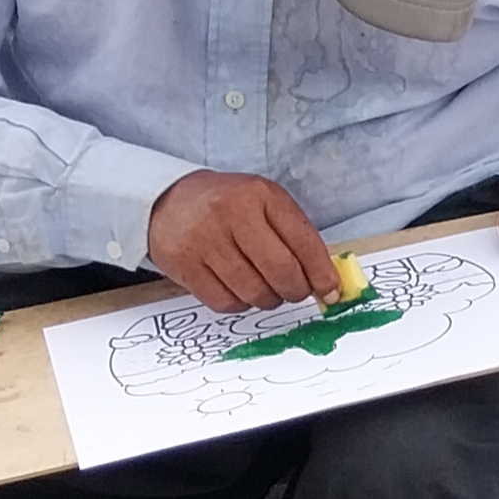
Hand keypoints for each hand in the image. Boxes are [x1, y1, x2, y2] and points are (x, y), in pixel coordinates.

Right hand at [147, 171, 339, 312]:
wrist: (167, 200)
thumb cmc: (227, 205)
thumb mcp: (264, 204)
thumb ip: (296, 237)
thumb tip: (327, 283)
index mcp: (260, 194)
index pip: (303, 242)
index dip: (322, 274)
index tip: (331, 292)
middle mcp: (231, 214)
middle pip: (280, 271)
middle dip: (296, 291)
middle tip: (296, 292)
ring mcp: (204, 240)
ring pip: (254, 292)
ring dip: (268, 299)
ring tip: (266, 288)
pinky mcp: (184, 265)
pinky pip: (226, 302)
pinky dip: (240, 304)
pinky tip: (240, 289)